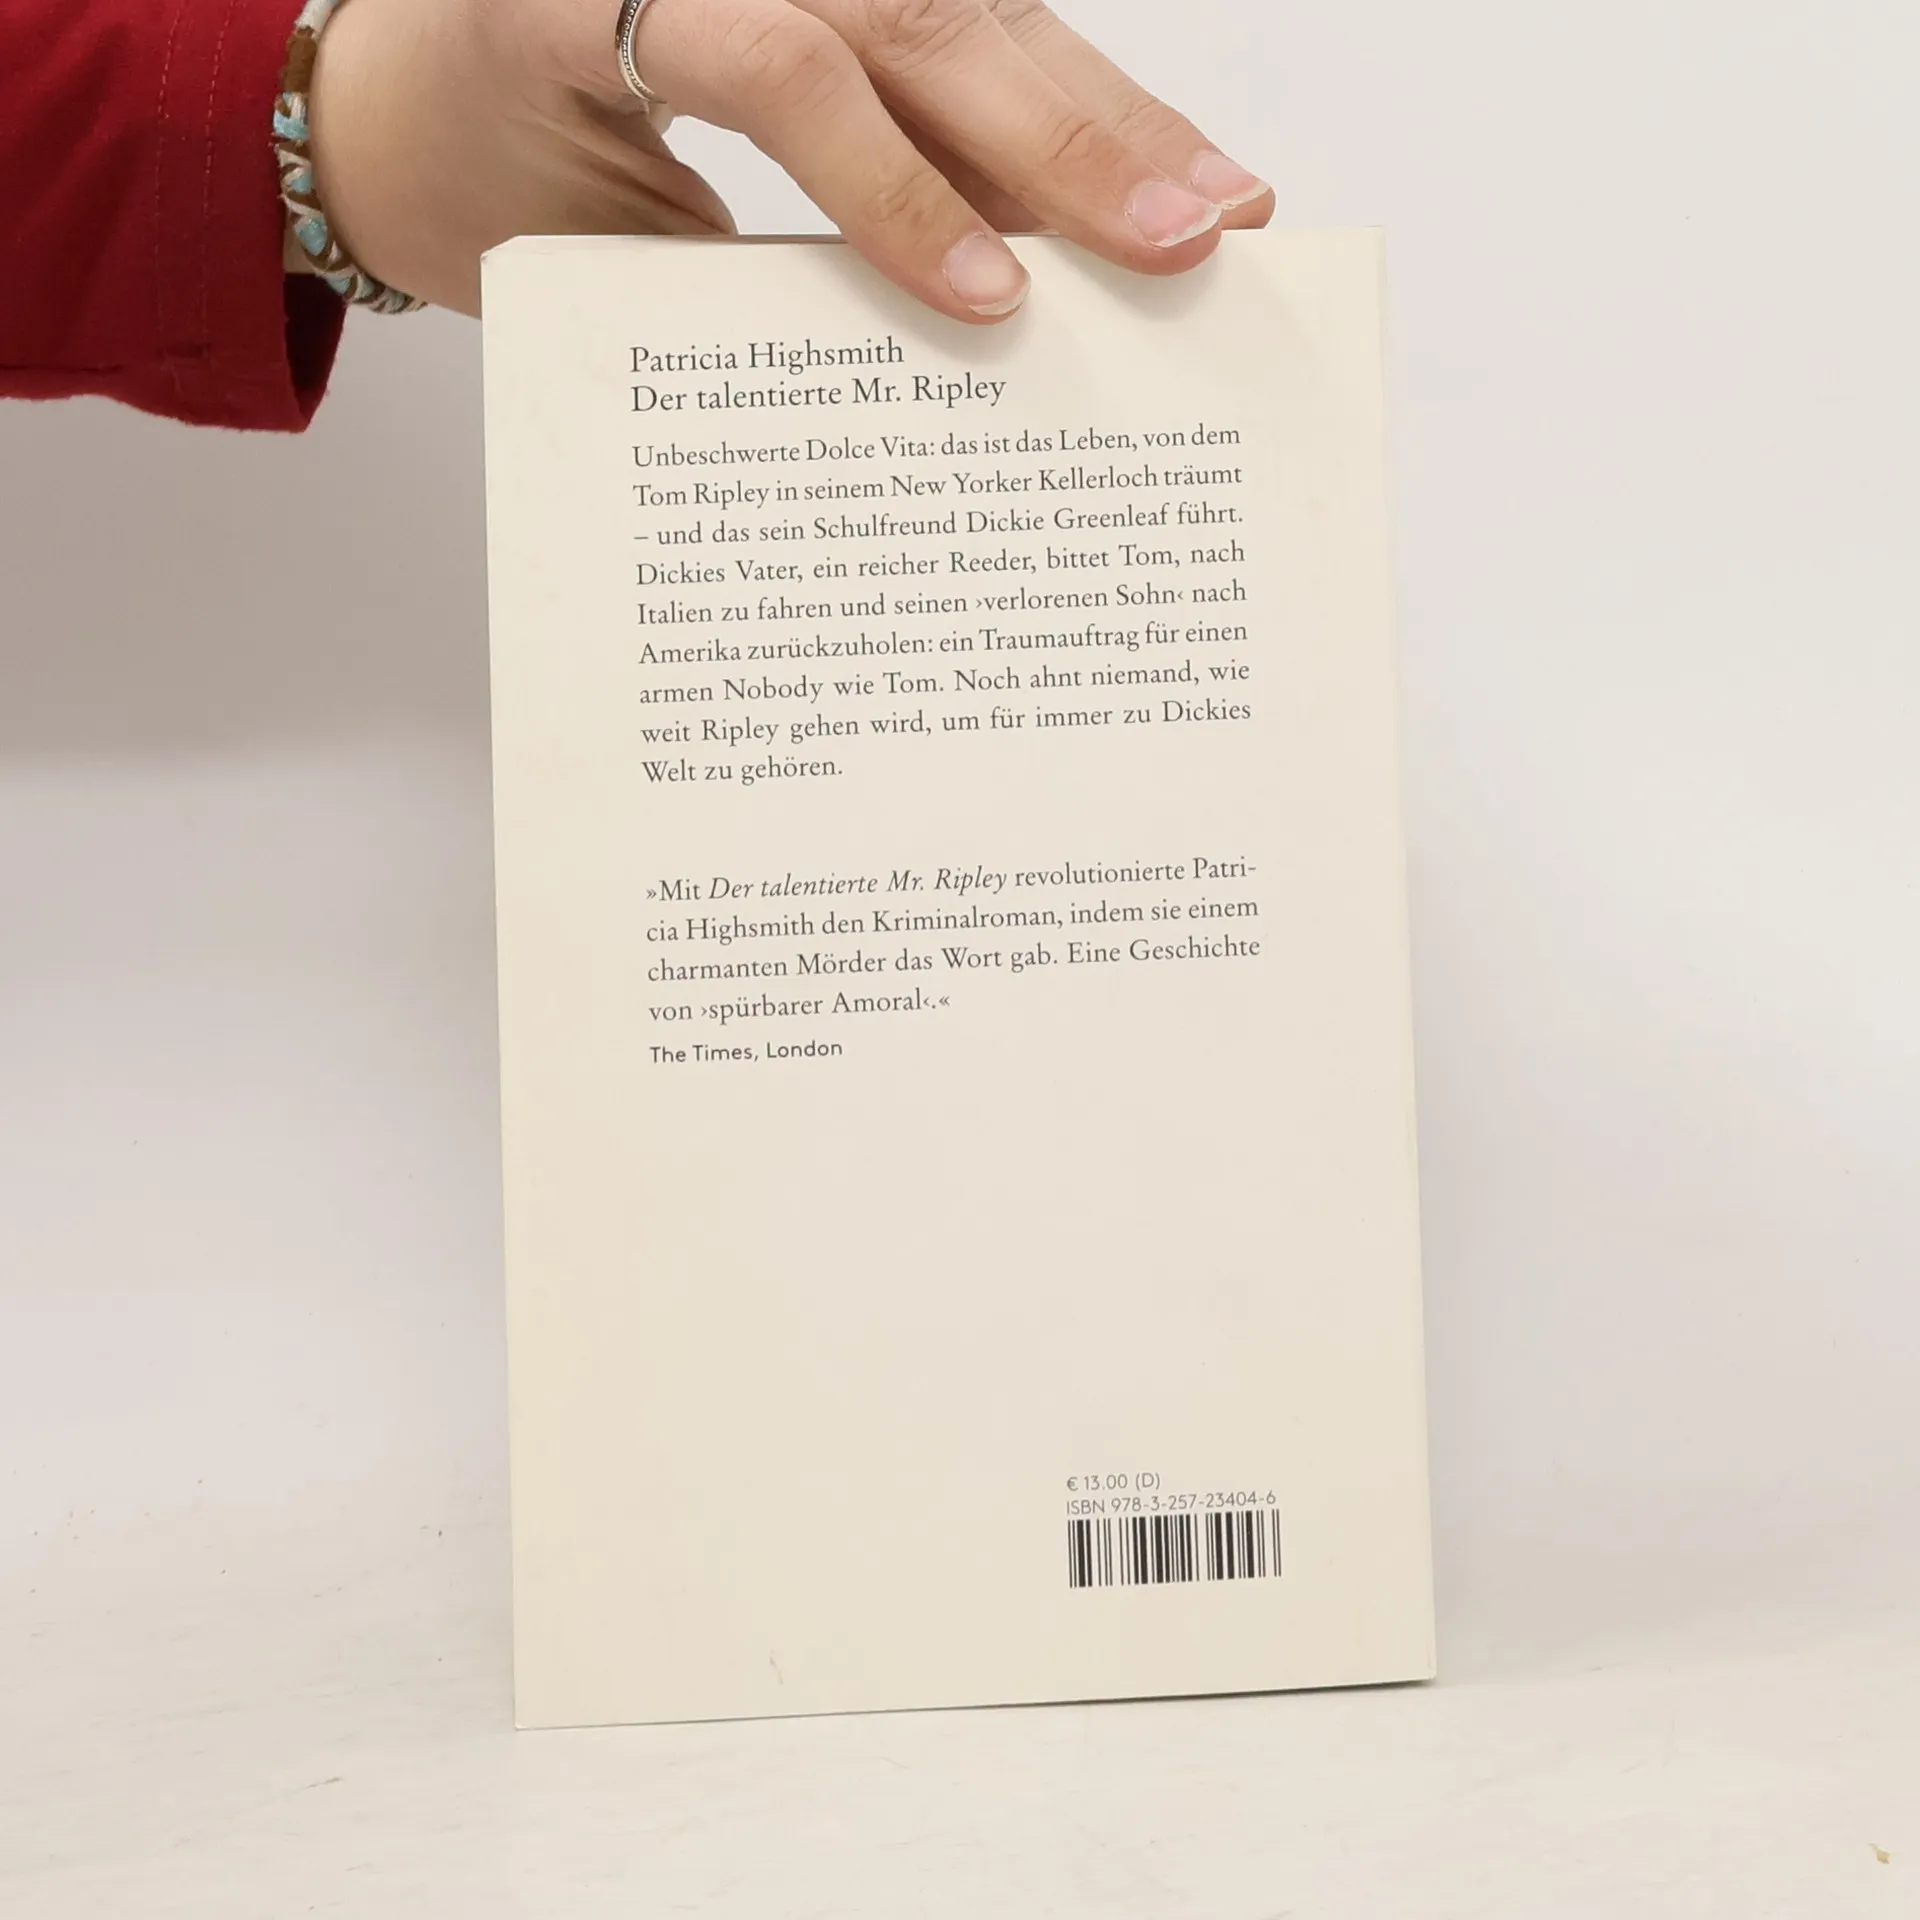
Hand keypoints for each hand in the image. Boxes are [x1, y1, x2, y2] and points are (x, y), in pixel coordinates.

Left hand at [306, 0, 1273, 318]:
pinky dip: (1056, 100)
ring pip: (972, 9)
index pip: (781, 59)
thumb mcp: (576, 242)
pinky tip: (1147, 162)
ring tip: (1213, 201)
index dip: (894, 181)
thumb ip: (729, 269)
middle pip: (920, 13)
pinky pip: (960, 24)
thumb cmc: (475, 171)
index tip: (989, 298)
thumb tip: (919, 344)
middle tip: (1192, 233)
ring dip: (1105, 113)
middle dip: (1072, 135)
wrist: (392, 92)